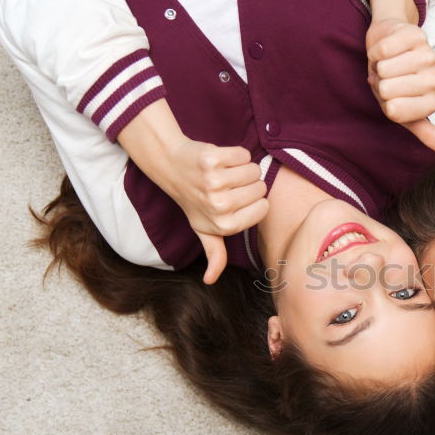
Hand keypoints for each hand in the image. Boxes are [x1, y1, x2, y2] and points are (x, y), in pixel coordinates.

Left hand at [159, 139, 268, 283]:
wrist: (171, 168)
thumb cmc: (195, 200)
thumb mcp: (205, 230)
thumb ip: (215, 254)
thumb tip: (210, 280)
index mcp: (224, 225)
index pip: (263, 207)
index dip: (253, 201)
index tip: (235, 199)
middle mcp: (218, 206)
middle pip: (260, 187)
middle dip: (248, 184)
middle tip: (227, 185)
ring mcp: (214, 182)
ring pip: (253, 169)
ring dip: (243, 167)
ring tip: (225, 173)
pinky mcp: (211, 159)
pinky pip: (243, 154)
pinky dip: (235, 154)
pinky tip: (221, 160)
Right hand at [365, 17, 434, 156]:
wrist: (387, 47)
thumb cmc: (393, 83)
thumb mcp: (406, 113)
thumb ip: (427, 133)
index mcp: (432, 102)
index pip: (395, 111)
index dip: (384, 103)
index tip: (391, 99)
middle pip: (388, 89)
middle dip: (379, 83)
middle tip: (387, 79)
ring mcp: (428, 55)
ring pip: (387, 68)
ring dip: (378, 65)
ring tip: (386, 64)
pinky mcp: (417, 35)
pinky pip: (385, 49)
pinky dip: (376, 50)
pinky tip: (384, 50)